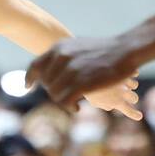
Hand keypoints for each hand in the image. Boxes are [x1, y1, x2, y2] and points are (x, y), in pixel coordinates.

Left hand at [27, 36, 141, 114]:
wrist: (126, 50)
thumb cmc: (106, 50)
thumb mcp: (79, 46)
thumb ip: (64, 55)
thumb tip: (51, 66)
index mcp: (59, 47)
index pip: (35, 65)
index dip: (30, 78)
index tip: (28, 87)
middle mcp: (61, 57)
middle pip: (45, 83)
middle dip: (52, 91)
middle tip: (65, 96)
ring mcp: (70, 70)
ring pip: (53, 93)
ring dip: (62, 101)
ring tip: (73, 103)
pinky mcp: (80, 83)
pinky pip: (64, 101)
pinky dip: (69, 107)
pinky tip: (76, 108)